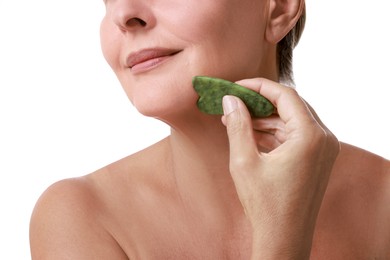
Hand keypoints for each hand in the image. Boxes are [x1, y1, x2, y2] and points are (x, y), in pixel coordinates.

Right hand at [221, 78, 339, 258]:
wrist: (284, 238)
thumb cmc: (265, 204)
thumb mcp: (244, 161)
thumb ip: (238, 125)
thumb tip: (230, 100)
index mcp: (310, 136)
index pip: (285, 95)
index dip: (258, 86)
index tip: (236, 86)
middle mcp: (324, 139)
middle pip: (290, 105)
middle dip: (260, 102)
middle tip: (234, 102)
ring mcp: (323, 149)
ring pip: (291, 120)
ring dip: (265, 118)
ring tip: (236, 120)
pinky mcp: (317, 159)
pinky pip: (294, 135)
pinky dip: (273, 132)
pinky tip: (250, 134)